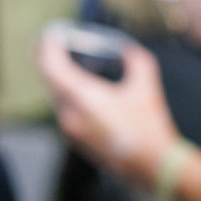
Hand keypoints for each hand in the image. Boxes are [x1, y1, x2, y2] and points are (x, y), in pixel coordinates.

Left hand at [35, 31, 179, 186]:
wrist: (152, 166)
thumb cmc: (148, 127)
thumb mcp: (146, 86)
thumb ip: (135, 60)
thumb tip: (126, 50)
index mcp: (84, 98)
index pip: (52, 67)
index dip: (48, 48)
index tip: (52, 34)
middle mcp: (71, 114)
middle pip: (49, 80)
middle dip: (48, 59)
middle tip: (51, 42)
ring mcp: (71, 130)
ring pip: (55, 95)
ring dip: (57, 76)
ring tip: (65, 61)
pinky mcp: (77, 140)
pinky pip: (64, 109)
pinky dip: (66, 92)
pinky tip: (80, 87)